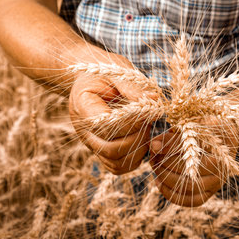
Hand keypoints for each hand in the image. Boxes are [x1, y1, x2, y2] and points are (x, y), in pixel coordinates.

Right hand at [69, 55, 156, 174]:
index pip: (107, 124)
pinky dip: (134, 159)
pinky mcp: (101, 152)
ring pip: (116, 163)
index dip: (132, 122)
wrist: (90, 80)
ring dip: (138, 150)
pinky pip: (117, 167)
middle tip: (149, 121)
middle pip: (112, 149)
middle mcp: (84, 131)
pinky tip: (142, 141)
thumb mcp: (118, 71)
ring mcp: (92, 144)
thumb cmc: (105, 72)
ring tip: (146, 130)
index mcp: (83, 106)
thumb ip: (133, 87)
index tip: (149, 110)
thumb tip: (155, 100)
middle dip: (138, 137)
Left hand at [149, 126, 238, 206]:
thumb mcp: (192, 125)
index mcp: (218, 148)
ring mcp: (216, 183)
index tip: (153, 144)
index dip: (168, 147)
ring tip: (154, 166)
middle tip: (152, 156)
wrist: (226, 137)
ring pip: (187, 187)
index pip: (190, 150)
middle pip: (187, 170)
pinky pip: (188, 200)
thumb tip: (153, 145)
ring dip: (165, 178)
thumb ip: (173, 136)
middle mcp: (220, 169)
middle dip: (164, 163)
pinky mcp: (209, 193)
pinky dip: (170, 193)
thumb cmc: (206, 127)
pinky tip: (158, 181)